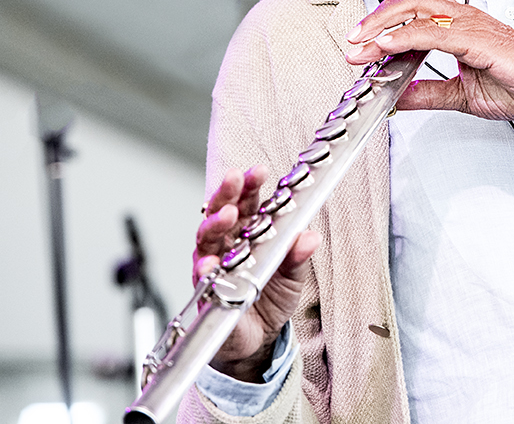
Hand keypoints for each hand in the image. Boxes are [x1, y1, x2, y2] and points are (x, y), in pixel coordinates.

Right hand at [194, 165, 320, 382]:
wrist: (257, 341)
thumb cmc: (271, 300)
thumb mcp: (292, 277)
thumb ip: (298, 256)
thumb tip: (311, 237)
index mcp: (248, 233)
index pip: (247, 202)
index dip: (251, 185)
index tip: (259, 171)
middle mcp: (226, 245)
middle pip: (222, 211)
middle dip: (229, 193)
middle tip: (236, 178)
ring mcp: (212, 265)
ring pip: (207, 238)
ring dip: (216, 224)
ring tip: (228, 214)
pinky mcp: (205, 290)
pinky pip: (202, 278)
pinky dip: (205, 269)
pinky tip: (209, 264)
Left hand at [343, 0, 513, 119]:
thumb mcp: (462, 95)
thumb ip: (428, 93)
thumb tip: (396, 97)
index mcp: (460, 27)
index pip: (414, 11)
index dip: (383, 23)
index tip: (359, 46)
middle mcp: (464, 18)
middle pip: (411, 0)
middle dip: (376, 18)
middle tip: (353, 42)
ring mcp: (471, 25)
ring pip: (418, 9)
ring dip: (383, 24)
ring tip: (361, 44)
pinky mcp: (478, 40)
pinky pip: (435, 33)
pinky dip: (406, 37)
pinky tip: (387, 47)